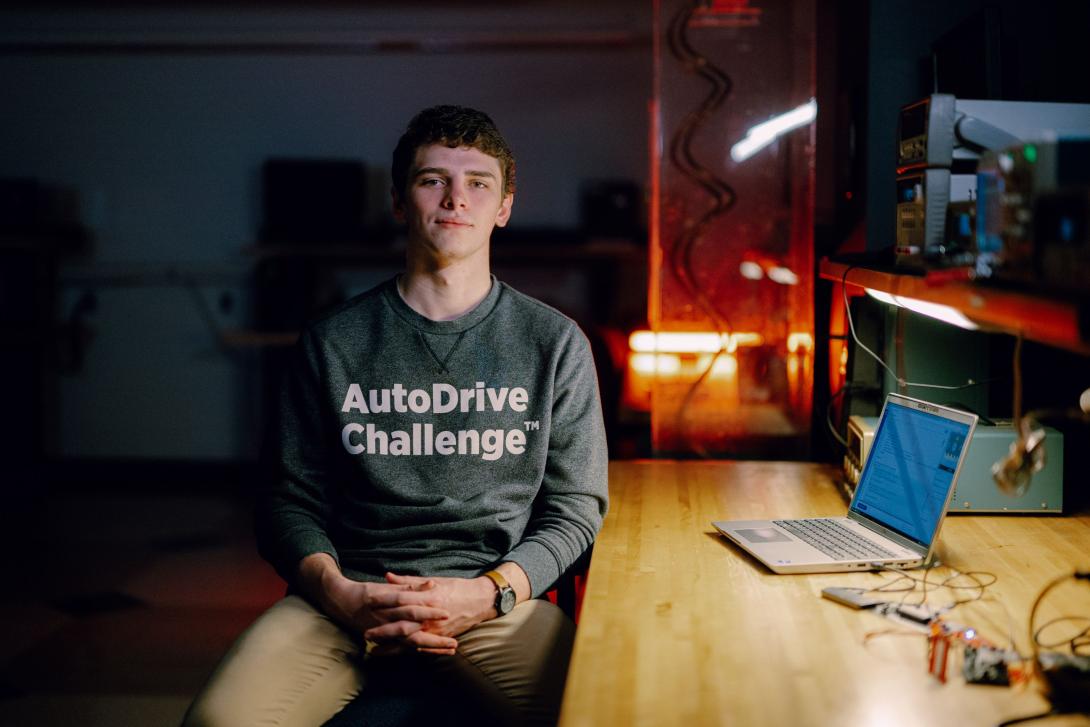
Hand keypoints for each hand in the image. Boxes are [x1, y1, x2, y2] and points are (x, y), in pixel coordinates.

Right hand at [298, 554, 457, 654]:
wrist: (341, 604)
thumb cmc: (365, 592)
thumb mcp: (387, 587)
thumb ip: (410, 586)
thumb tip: (431, 584)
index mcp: (390, 607)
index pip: (413, 609)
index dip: (429, 611)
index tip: (446, 612)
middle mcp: (389, 623)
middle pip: (415, 634)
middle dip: (435, 640)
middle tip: (454, 643)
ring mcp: (387, 635)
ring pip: (412, 644)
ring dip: (432, 648)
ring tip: (451, 650)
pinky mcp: (385, 641)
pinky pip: (405, 649)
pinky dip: (420, 651)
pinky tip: (434, 653)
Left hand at [366, 573, 494, 641]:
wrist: (480, 601)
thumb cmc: (456, 588)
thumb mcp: (433, 581)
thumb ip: (409, 582)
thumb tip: (388, 576)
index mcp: (427, 599)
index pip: (401, 601)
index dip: (383, 603)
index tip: (367, 603)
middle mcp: (430, 617)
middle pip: (402, 627)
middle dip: (383, 632)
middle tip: (365, 634)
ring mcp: (435, 631)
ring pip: (409, 642)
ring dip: (391, 647)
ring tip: (374, 651)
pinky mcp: (439, 638)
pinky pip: (420, 649)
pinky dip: (406, 653)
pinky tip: (394, 655)